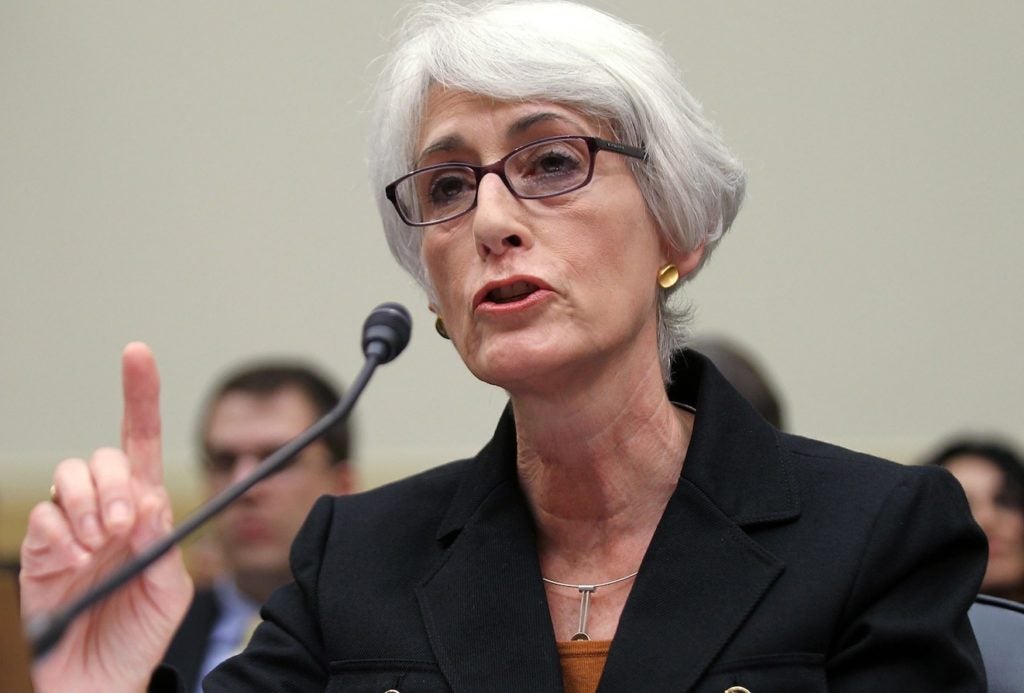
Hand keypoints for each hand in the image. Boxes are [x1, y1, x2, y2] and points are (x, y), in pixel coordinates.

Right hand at [20, 343, 193, 692]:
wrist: (97, 685)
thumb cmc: (138, 637)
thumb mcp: (169, 592)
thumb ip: (162, 544)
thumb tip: (148, 500)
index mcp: (143, 514)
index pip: (141, 445)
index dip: (140, 398)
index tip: (137, 354)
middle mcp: (105, 513)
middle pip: (104, 458)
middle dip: (116, 483)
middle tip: (123, 525)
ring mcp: (69, 532)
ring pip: (69, 478)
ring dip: (89, 505)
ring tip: (100, 545)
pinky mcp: (39, 555)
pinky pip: (43, 519)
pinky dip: (60, 532)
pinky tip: (74, 559)